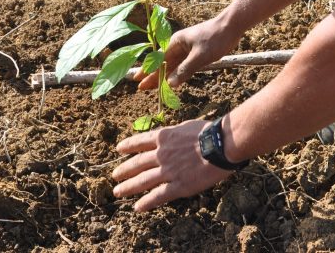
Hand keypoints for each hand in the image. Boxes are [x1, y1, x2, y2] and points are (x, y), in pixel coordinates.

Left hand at [112, 119, 229, 210]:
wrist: (220, 144)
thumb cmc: (209, 132)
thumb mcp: (185, 126)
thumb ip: (173, 133)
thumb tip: (168, 136)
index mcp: (164, 137)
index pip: (140, 142)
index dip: (128, 146)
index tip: (119, 149)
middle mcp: (161, 154)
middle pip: (137, 164)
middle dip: (124, 170)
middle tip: (114, 176)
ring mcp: (168, 171)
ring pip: (142, 181)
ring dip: (128, 187)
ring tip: (118, 192)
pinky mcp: (178, 186)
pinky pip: (158, 196)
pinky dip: (146, 202)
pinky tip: (137, 207)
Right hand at [136, 16, 240, 89]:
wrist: (231, 26)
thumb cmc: (215, 38)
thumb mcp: (200, 57)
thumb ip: (184, 70)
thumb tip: (169, 83)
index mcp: (176, 42)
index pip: (158, 60)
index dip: (148, 72)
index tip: (138, 81)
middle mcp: (179, 45)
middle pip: (163, 63)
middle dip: (153, 75)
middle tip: (142, 87)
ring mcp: (187, 48)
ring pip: (172, 65)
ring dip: (164, 75)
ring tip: (154, 86)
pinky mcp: (195, 52)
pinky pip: (182, 64)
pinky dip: (176, 73)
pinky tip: (173, 80)